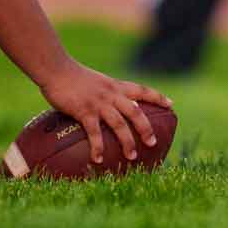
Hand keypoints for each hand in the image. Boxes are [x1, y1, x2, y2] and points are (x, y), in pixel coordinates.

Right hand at [38, 61, 171, 165]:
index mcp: (115, 86)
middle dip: (146, 128)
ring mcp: (99, 103)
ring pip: (119, 124)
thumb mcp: (95, 81)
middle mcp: (111, 94)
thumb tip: (107, 106)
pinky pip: (95, 132)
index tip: (170, 104)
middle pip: (136, 112)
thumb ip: (103, 92)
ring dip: (127, 142)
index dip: (157, 97)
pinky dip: (98, 146)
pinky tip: (98, 159)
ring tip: (131, 157)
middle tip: (152, 143)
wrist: (56, 68)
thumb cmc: (72, 76)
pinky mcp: (84, 111)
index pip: (142, 90)